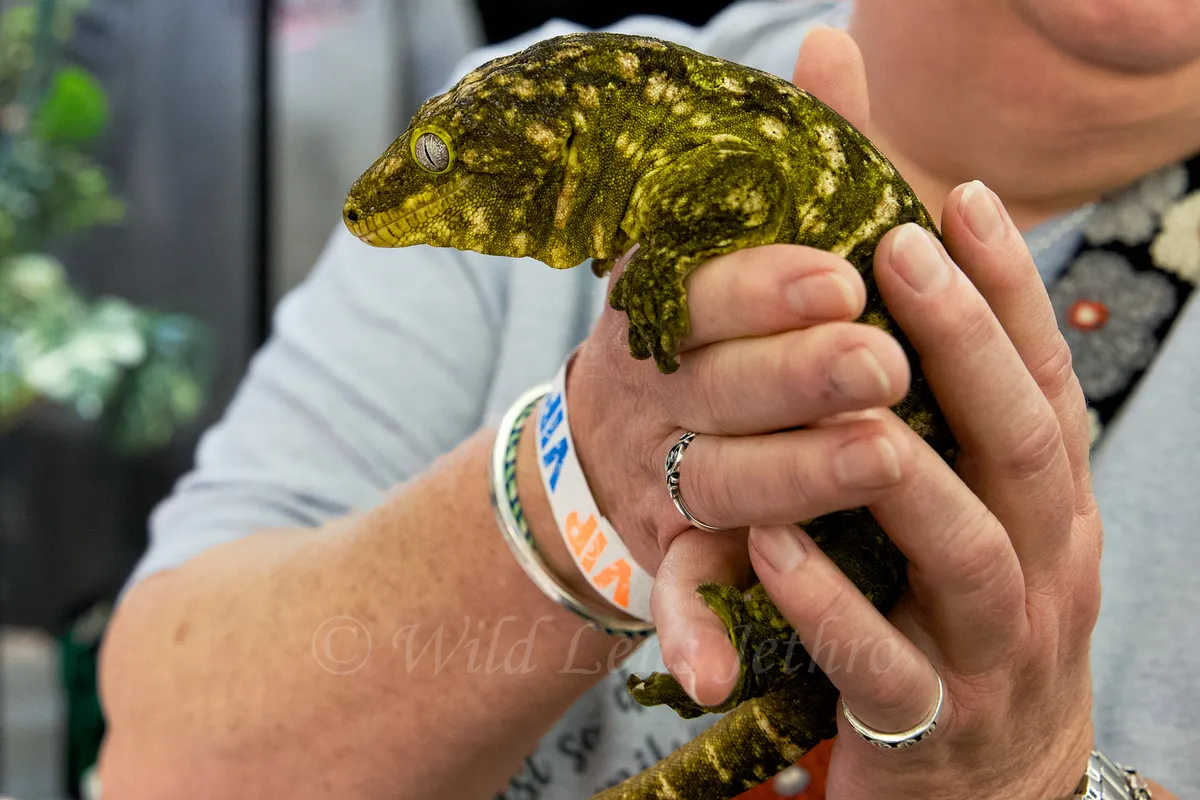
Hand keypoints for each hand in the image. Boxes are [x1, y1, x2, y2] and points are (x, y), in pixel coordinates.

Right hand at [566, 26, 911, 666]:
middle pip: (718, 383)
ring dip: (781, 477)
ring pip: (715, 481)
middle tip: (881, 364)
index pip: (701, 285)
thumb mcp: (742, 243)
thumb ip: (789, 158)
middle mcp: (652, 390)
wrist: (621, 450)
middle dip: (795, 374)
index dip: (765, 282)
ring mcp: (656, 477)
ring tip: (870, 464)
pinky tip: (714, 673)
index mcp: (664, 306)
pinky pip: (672, 593)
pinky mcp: (669, 553)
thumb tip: (827, 42)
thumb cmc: (716, 332)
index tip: (842, 272)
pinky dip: (686, 632)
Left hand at [728, 31, 1093, 799]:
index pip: (1040, 382)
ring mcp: (991, 648)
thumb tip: (905, 282)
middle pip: (1024, 444)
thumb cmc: (957, 615)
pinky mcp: (925, 719)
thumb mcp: (971, 514)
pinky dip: (826, 598)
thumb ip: (942, 420)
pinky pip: (876, 660)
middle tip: (903, 245)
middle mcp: (1042, 566)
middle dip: (968, 340)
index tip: (959, 196)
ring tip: (851, 378)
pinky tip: (771, 543)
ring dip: (907, 463)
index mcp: (1049, 506)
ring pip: (968, 549)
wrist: (982, 785)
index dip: (1008, 290)